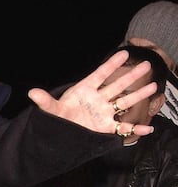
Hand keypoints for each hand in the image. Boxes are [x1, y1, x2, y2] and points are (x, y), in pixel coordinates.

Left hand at [28, 50, 155, 137]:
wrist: (60, 133)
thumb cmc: (57, 117)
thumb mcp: (51, 110)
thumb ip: (45, 101)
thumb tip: (32, 93)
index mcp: (83, 90)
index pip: (99, 75)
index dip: (111, 65)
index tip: (124, 53)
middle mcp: (97, 99)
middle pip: (117, 86)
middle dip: (131, 76)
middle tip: (146, 65)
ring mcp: (103, 112)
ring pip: (124, 102)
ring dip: (138, 95)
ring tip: (154, 86)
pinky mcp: (106, 127)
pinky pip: (123, 127)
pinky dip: (135, 128)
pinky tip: (149, 128)